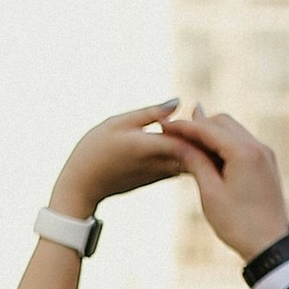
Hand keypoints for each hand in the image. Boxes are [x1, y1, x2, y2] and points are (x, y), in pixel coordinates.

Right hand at [50, 101, 190, 219]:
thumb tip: (178, 101)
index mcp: (152, 147)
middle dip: (205, 133)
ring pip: (193, 160)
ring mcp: (162, 174)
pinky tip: (192, 140)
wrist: (83, 186)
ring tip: (202, 124)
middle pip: (196, 150)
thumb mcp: (119, 122)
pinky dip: (191, 153)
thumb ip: (151, 113)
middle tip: (204, 112)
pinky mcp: (159, 179)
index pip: (188, 136)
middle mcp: (161, 164)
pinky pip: (184, 165)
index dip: (198, 123)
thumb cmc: (95, 150)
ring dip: (200, 144)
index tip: (199, 108)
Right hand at [164, 106, 288, 262]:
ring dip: (211, 134)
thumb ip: (195, 161)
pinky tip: (208, 156)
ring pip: (233, 131)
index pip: (207, 128)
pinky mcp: (267, 164)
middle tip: (175, 134)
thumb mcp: (210, 192)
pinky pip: (242, 144)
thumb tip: (179, 142)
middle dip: (198, 126)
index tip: (163, 126)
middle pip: (222, 122)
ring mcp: (265, 155)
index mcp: (244, 152)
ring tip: (187, 145)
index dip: (183, 126)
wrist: (270, 245)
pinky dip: (224, 145)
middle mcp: (258, 147)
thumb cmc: (238, 223)